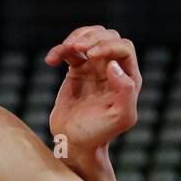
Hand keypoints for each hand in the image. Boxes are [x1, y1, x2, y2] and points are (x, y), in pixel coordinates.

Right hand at [46, 25, 142, 177]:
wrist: (74, 143)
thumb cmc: (99, 134)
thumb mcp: (121, 118)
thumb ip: (126, 92)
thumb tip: (113, 66)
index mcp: (129, 79)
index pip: (123, 48)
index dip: (108, 46)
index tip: (91, 55)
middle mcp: (114, 70)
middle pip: (108, 36)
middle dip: (92, 38)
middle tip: (77, 48)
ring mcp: (95, 68)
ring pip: (90, 38)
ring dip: (77, 37)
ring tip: (65, 49)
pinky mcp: (77, 70)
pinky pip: (69, 51)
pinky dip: (59, 50)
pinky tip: (51, 61)